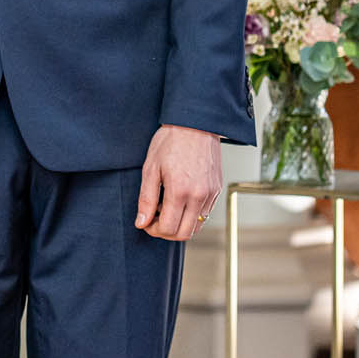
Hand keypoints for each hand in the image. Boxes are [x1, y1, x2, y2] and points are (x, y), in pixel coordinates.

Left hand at [136, 124, 222, 240]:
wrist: (195, 124)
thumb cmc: (170, 141)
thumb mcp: (151, 168)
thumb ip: (146, 199)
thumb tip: (141, 222)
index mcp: (180, 191)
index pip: (168, 228)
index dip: (153, 230)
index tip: (146, 222)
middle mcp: (199, 196)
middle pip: (184, 233)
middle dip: (166, 232)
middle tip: (155, 219)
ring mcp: (211, 194)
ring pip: (197, 226)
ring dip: (180, 224)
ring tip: (167, 208)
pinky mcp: (217, 189)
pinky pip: (205, 213)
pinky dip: (191, 214)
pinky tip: (180, 200)